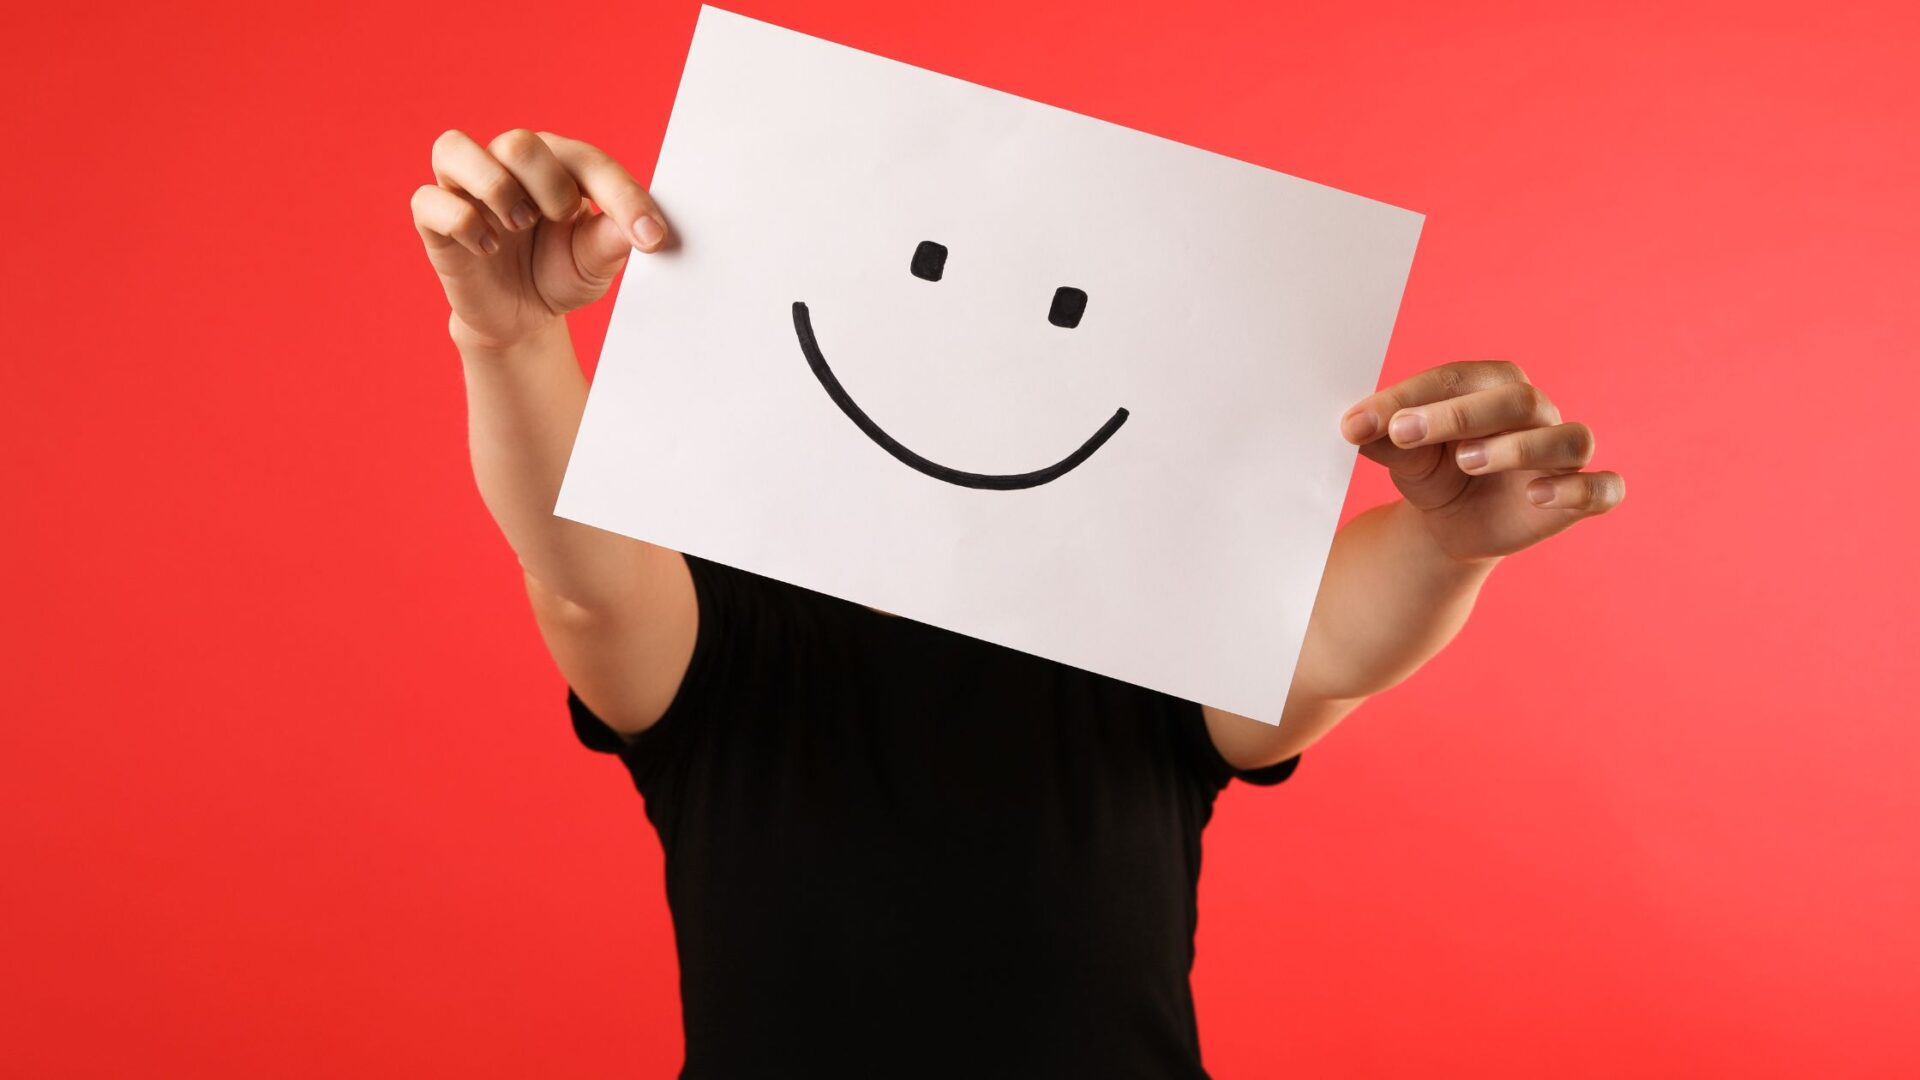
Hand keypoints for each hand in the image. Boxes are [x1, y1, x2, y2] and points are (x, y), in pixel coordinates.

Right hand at [410, 129, 668, 350]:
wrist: (520, 317)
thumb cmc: (558, 274)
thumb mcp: (594, 263)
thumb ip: (613, 241)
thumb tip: (639, 229)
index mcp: (556, 164)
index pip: (587, 160)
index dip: (622, 196)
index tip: (651, 239)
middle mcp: (506, 163)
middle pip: (517, 142)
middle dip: (548, 186)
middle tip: (558, 220)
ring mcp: (465, 187)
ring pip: (454, 147)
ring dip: (494, 188)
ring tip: (518, 224)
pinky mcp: (434, 219)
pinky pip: (429, 200)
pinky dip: (463, 223)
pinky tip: (488, 248)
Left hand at [1341, 361, 1624, 562]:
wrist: (1450, 522)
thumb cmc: (1432, 470)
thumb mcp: (1403, 455)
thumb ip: (1383, 437)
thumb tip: (1354, 426)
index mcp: (1490, 385)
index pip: (1456, 379)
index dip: (1409, 397)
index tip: (1358, 423)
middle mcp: (1536, 411)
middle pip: (1517, 400)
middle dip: (1458, 416)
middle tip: (1404, 434)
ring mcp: (1562, 453)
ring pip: (1568, 439)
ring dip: (1520, 448)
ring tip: (1467, 462)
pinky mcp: (1581, 496)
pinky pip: (1603, 489)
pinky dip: (1578, 490)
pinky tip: (1537, 497)